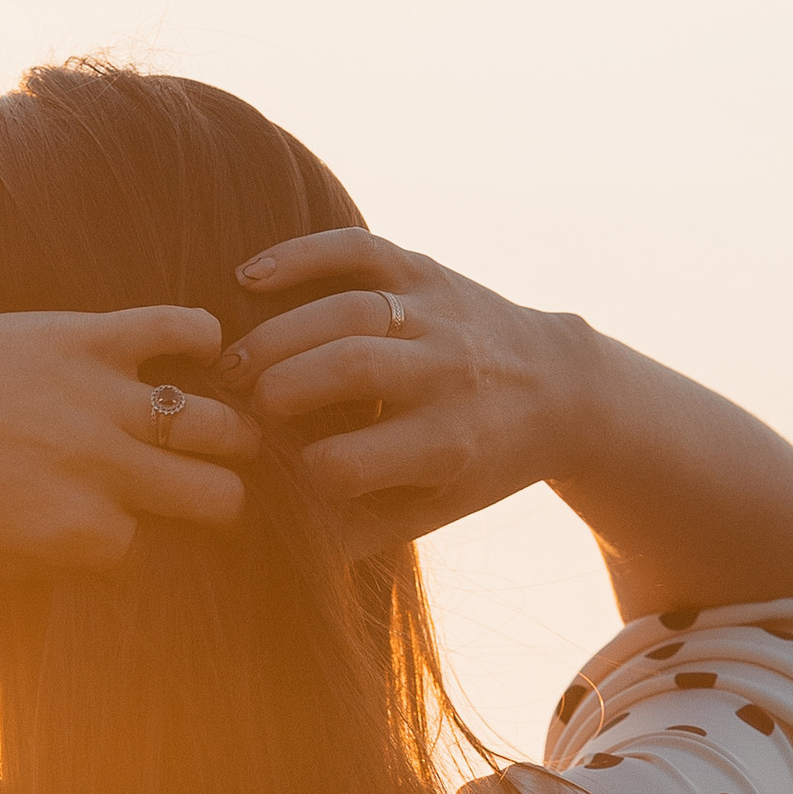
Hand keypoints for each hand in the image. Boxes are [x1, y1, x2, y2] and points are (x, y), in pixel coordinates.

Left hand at [0, 300, 259, 579]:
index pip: (154, 550)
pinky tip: (204, 352)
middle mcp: (102, 469)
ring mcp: (100, 400)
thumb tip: (128, 561)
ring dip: (231, 431)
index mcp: (78, 533)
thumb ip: (64, 563)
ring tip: (226, 432)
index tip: (137, 533)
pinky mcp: (88, 337)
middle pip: (215, 496)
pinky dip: (201, 336)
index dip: (145, 543)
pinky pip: (176, 328)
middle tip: (210, 490)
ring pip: (216, 422)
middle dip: (220, 500)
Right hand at [215, 229, 575, 549]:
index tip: (281, 471)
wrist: (562, 387)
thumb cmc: (481, 461)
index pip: (350, 460)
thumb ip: (365, 530)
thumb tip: (286, 543)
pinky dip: (300, 255)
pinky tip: (250, 277)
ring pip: (345, 310)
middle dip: (277, 390)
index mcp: (448, 444)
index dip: (304, 471)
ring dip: (275, 334)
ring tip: (230, 362)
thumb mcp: (437, 508)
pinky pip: (358, 249)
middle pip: (345, 368)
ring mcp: (438, 313)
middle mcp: (448, 373)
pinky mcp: (427, 269)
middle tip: (235, 406)